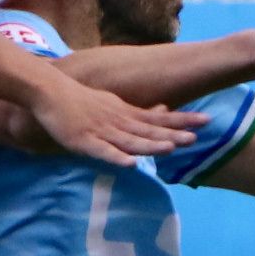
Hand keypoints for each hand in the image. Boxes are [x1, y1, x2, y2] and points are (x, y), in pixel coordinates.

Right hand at [31, 67, 201, 168]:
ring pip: (130, 140)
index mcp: (127, 114)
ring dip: (150, 145)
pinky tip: (130, 164)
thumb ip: (139, 111)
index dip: (181, 120)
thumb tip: (165, 109)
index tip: (205, 120)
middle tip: (196, 137)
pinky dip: (116, 157)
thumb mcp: (116, 104)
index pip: (159, 118)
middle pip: (150, 130)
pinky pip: (103, 152)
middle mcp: (119, 121)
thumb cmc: (82, 100)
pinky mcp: (84, 141)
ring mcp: (102, 131)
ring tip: (171, 148)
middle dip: (173, 134)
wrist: (49, 91)